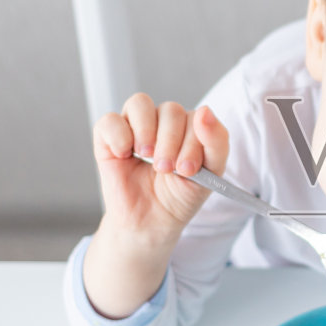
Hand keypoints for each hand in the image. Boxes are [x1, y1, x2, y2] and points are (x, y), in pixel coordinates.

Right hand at [91, 93, 229, 243]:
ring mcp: (135, 126)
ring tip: (147, 156)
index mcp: (190, 127)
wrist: (151, 222)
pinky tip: (124, 155)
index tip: (187, 170)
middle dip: (170, 142)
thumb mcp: (210, 174)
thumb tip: (205, 111)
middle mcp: (163, 121)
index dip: (191, 142)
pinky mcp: (108, 137)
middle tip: (165, 169)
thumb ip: (217, 142)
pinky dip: (119, 136)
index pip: (195, 116)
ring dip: (146, 131)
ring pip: (139, 103)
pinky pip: (110, 120)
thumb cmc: (180, 196)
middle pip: (169, 110)